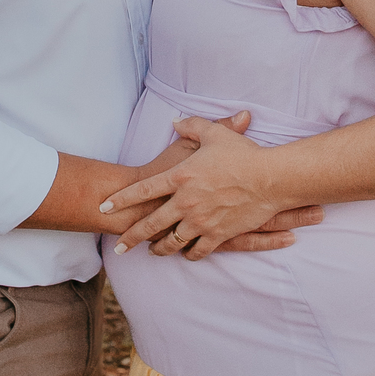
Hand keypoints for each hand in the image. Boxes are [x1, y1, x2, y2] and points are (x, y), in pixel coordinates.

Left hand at [101, 115, 321, 259]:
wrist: (270, 179)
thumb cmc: (242, 154)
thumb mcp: (213, 134)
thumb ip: (191, 126)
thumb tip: (175, 120)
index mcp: (180, 176)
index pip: (142, 190)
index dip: (121, 200)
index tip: (104, 208)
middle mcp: (185, 202)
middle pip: (150, 224)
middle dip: (131, 237)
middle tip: (119, 245)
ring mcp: (200, 221)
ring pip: (172, 243)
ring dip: (159, 249)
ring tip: (152, 253)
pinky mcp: (218, 235)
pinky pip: (198, 251)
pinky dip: (189, 254)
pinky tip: (185, 255)